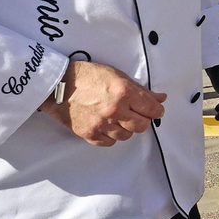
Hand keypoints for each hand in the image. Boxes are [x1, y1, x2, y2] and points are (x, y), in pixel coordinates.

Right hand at [40, 60, 166, 146]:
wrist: (58, 84)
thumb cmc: (88, 76)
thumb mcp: (118, 75)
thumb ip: (141, 90)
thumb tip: (161, 98)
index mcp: (124, 92)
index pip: (152, 109)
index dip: (156, 110)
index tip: (155, 110)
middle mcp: (115, 110)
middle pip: (141, 126)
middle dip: (142, 120)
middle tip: (136, 114)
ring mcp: (102, 124)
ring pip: (126, 135)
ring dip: (126, 128)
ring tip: (118, 118)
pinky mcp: (89, 134)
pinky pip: (109, 142)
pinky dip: (111, 136)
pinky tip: (107, 125)